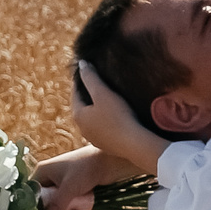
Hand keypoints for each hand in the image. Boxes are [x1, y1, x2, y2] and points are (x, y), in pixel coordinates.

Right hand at [33, 144, 139, 209]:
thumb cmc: (87, 168)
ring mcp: (64, 185)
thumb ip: (55, 206)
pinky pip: (71, 207)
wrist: (112, 160)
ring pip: (60, 208)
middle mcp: (51, 179)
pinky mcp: (76, 191)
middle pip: (46, 205)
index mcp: (42, 173)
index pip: (32, 196)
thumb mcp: (69, 189)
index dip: (38, 209)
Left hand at [70, 60, 168, 175]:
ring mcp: (94, 139)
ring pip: (93, 119)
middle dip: (89, 95)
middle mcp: (83, 129)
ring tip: (107, 98)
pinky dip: (106, 120)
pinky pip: (103, 128)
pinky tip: (116, 116)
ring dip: (97, 109)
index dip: (81, 81)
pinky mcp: (106, 146)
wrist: (135, 144)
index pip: (75, 93)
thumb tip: (82, 64)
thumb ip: (91, 77)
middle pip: (83, 107)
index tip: (87, 70)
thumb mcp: (103, 93)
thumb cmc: (118, 116)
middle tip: (97, 82)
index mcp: (78, 115)